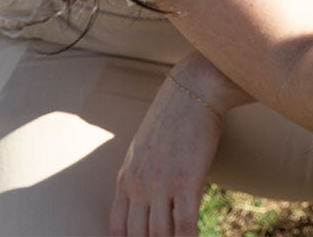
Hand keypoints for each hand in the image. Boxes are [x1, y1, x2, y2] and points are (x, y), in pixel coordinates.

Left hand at [110, 54, 247, 235]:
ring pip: (161, 235)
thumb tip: (146, 202)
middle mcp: (139, 184)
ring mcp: (161, 184)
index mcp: (126, 177)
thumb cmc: (173, 116)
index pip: (117, 229)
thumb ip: (139, 176)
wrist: (194, 90)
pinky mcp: (186, 181)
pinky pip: (184, 225)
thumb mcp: (144, 147)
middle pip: (139, 236)